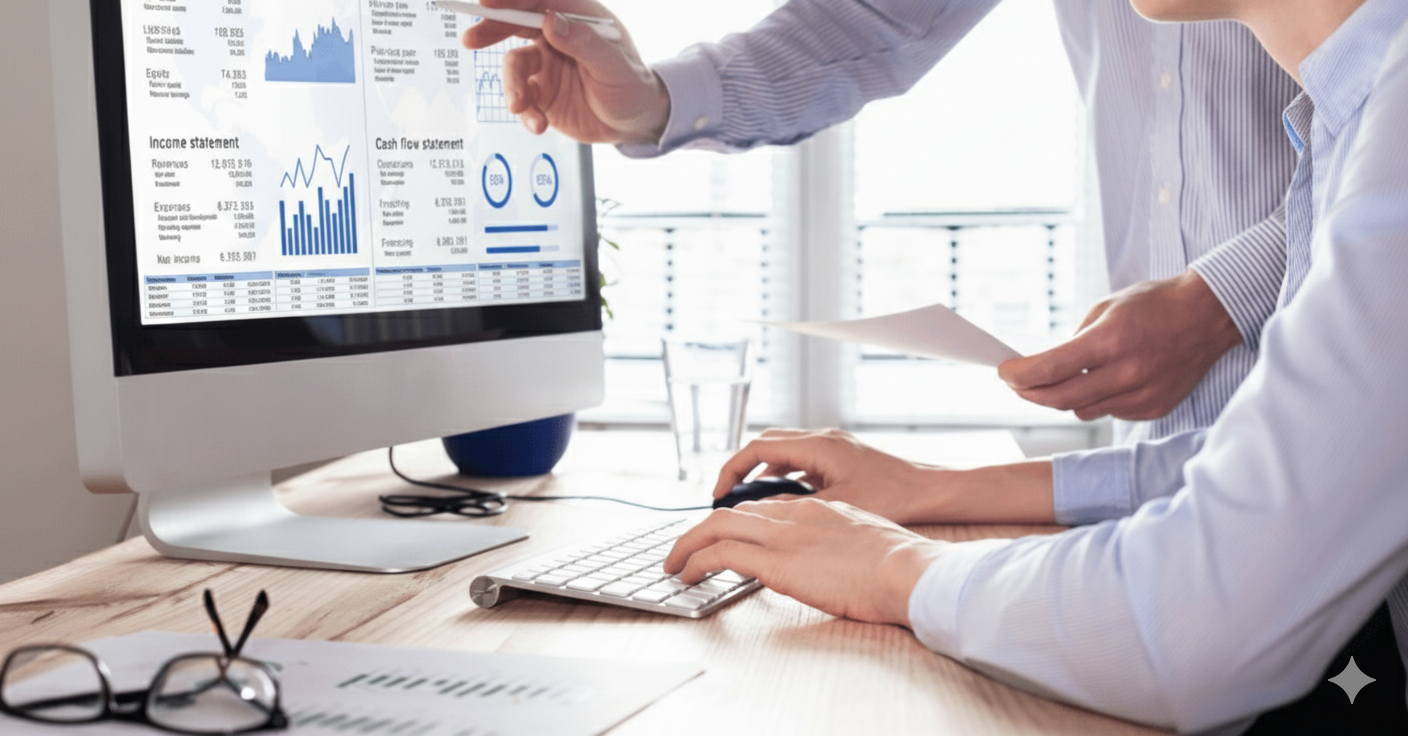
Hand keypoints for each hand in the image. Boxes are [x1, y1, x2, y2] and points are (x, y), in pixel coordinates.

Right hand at [462, 1, 670, 142]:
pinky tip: (538, 125)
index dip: (513, 0)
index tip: (488, 4)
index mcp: (579, 18)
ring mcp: (547, 64)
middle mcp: (558, 36)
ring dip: (513, 88)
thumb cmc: (633, 87)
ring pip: (514, 66)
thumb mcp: (615, 66)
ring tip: (521, 108)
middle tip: (472, 39)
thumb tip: (552, 20)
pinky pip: (521, 97)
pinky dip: (525, 112)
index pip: (541, 0)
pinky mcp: (541, 91)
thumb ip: (585, 43)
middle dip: (492, 29)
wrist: (634, 124)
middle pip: (517, 22)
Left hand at [664, 499, 946, 625]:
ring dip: (688, 545)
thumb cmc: (898, 565)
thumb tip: (829, 560)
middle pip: (732, 513)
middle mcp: (794, 515)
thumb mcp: (863, 542)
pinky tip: (688, 576)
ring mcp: (783, 535)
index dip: (736, 522)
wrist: (907, 570)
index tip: (722, 536)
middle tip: (684, 549)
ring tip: (674, 564)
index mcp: (816, 509)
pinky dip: (697, 561)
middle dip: (701, 530)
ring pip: (716, 527)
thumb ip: (837, 542)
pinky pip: (720, 554)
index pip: (762, 507)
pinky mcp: (775, 561)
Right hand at [712, 429, 935, 523]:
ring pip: (784, 452)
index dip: (732, 470)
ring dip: (763, 473)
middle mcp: (823, 439)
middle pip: (766, 445)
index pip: (758, 448)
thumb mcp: (836, 506)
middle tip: (727, 497)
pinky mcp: (842, 457)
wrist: (932, 491)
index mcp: (817, 446)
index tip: (719, 494)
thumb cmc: (894, 496)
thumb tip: (761, 514)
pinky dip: (785, 476)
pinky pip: (802, 460)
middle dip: (742, 469)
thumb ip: (794, 507)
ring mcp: (833, 446)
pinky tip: (785, 501)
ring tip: (751, 502)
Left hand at [998, 270, 1242, 420]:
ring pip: (1083, 410)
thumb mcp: (1106, 308)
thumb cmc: (1155, 304)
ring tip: (1059, 381)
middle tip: (1017, 385)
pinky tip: (1101, 382)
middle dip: (1030, 393)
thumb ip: (1075, 340)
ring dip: (1064, 398)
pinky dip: (1097, 400)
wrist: (1209, 316)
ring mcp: (1142, 394)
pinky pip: (1110, 412)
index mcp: (1110, 340)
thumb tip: (1046, 367)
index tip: (1004, 373)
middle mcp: (1126, 372)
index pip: (1049, 369)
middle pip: (1059, 399)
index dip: (1019, 375)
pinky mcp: (1154, 408)